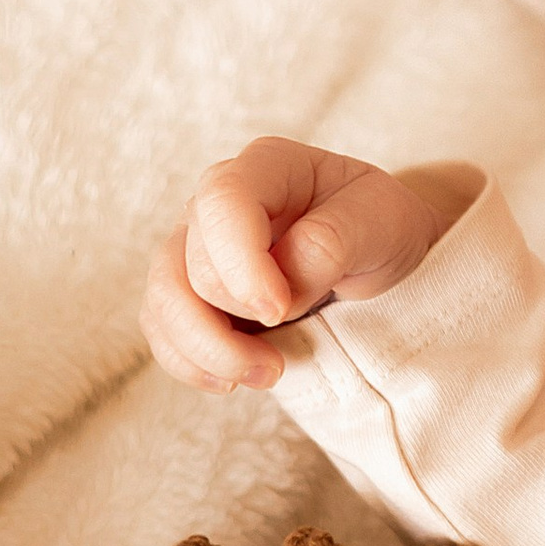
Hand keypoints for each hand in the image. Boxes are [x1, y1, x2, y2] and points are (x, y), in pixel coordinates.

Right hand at [143, 139, 442, 390]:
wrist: (379, 255)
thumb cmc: (379, 226)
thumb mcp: (382, 221)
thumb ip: (330, 243)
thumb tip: (282, 286)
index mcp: (267, 167)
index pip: (223, 202)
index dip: (241, 264)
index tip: (279, 311)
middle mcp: (216, 203)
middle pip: (192, 265)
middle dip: (239, 316)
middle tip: (291, 336)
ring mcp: (195, 246)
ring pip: (165, 301)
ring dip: (208, 350)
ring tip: (267, 373)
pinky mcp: (188, 292)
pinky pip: (162, 330)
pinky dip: (190, 363)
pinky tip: (232, 378)